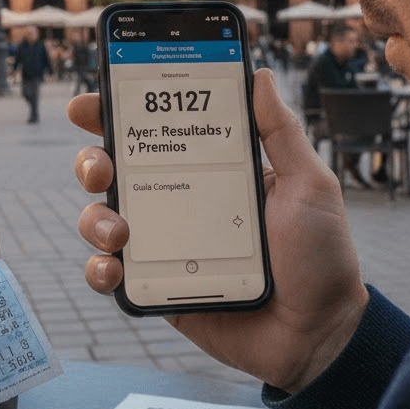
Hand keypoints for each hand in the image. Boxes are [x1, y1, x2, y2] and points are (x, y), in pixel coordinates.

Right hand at [70, 68, 368, 393]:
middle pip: (115, 171)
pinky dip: (99, 268)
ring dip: (93, 217)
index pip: (155, 132)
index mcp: (209, 171)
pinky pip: (111, 274)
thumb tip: (257, 74)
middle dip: (91, 162)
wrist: (320, 334)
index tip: (88, 103)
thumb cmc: (321, 256)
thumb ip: (281, 132)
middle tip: (102, 167)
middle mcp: (179, 203)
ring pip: (102, 218)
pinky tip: (113, 267)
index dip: (115, 114)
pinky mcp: (157, 286)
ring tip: (118, 230)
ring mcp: (164, 246)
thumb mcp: (308, 184)